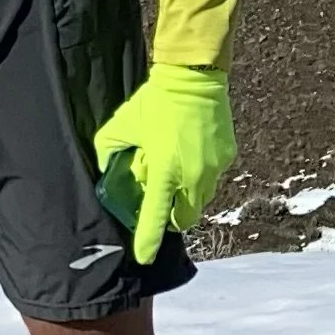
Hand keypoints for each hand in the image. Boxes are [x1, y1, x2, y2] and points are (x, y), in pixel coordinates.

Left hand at [93, 65, 235, 265]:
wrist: (193, 76)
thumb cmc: (154, 101)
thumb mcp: (122, 125)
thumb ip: (110, 151)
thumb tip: (107, 168)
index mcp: (165, 170)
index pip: (156, 216)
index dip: (148, 240)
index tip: (144, 257)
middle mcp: (192, 175)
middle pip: (185, 217)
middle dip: (172, 218)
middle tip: (160, 202)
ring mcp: (213, 167)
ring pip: (201, 199)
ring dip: (186, 196)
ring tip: (174, 173)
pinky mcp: (227, 156)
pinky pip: (211, 176)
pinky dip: (199, 174)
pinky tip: (189, 153)